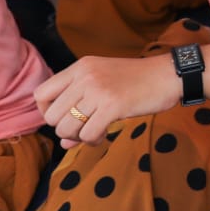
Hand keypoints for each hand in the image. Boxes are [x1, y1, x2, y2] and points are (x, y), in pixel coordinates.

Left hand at [35, 54, 180, 147]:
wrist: (168, 75)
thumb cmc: (137, 81)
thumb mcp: (103, 85)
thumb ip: (79, 108)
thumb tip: (63, 143)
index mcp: (80, 67)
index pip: (41, 94)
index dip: (46, 112)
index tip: (65, 118)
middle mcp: (85, 76)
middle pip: (51, 117)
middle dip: (65, 129)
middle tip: (83, 128)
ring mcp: (98, 90)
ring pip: (66, 128)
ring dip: (78, 137)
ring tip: (95, 132)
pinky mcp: (113, 105)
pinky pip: (87, 135)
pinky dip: (92, 141)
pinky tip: (104, 134)